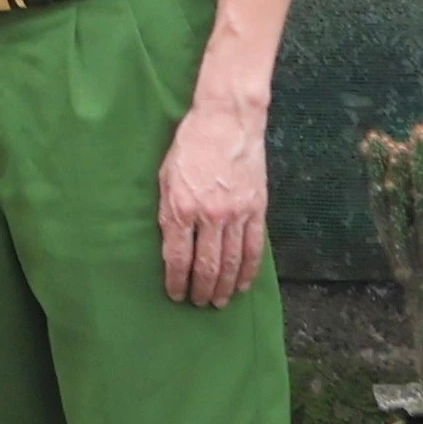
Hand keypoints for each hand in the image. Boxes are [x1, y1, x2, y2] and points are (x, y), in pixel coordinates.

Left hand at [159, 93, 269, 306]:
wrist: (227, 120)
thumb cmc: (190, 144)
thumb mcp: (166, 176)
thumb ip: (168, 211)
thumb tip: (171, 244)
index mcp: (181, 207)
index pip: (178, 258)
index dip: (177, 282)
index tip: (176, 295)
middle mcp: (209, 216)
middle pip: (206, 266)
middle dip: (201, 289)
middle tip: (198, 303)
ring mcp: (236, 214)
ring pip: (231, 262)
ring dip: (224, 287)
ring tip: (218, 302)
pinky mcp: (256, 209)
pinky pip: (254, 249)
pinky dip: (248, 271)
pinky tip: (242, 285)